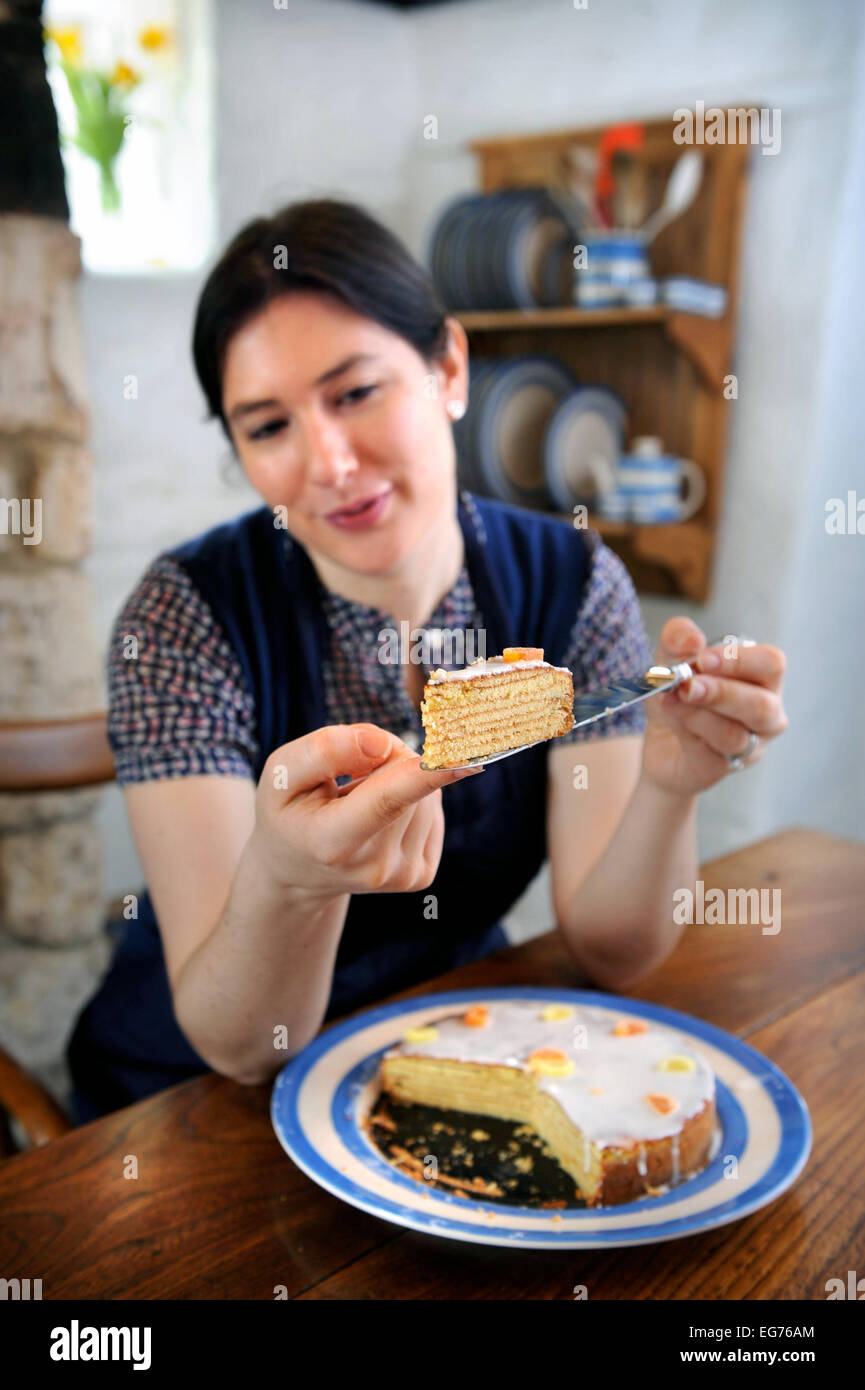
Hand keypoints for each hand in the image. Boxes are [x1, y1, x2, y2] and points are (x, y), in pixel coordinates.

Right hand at [252, 723, 480, 897]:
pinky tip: (379, 817)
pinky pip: (433, 810)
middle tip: (350, 776)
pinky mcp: (421, 876)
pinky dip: (411, 800)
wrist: (296, 870)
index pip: (387, 801)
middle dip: (387, 759)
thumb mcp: (281, 773)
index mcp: (332, 842)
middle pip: (408, 781)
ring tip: (359, 800)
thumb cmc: (288, 812)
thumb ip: (324, 750)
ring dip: (399, 780)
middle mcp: (373, 866)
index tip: (467, 759)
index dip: (427, 775)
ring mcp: (401, 876)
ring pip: (428, 793)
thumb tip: (383, 744)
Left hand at [641, 618, 787, 797]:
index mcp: (763, 679)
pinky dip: (686, 730)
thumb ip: (679, 638)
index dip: (739, 660)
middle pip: (761, 705)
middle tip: (688, 684)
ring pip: (734, 734)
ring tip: (672, 699)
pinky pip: (710, 753)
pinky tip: (671, 716)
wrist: (659, 740)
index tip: (703, 658)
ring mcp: (749, 746)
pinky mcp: (722, 768)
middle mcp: (766, 714)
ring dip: (698, 714)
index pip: (771, 664)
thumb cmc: (679, 694)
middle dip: (722, 693)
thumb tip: (693, 640)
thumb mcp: (671, 658)